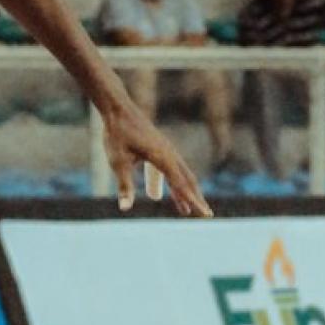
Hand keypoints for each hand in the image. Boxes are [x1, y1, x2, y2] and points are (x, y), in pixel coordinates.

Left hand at [102, 99, 212, 217]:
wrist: (118, 109)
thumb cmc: (117, 134)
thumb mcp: (118, 161)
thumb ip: (124, 185)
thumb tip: (125, 208)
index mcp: (163, 157)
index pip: (181, 184)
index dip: (193, 201)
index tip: (205, 214)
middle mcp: (169, 153)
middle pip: (187, 180)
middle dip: (196, 198)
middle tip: (206, 214)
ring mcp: (165, 150)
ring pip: (179, 175)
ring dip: (182, 193)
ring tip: (185, 211)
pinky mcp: (159, 148)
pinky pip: (168, 169)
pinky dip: (168, 183)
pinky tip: (157, 194)